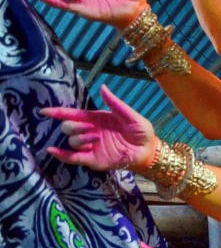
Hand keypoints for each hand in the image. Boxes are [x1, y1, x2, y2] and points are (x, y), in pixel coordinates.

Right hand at [42, 85, 156, 171]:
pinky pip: (72, 158)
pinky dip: (62, 155)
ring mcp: (90, 146)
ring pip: (72, 142)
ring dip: (79, 138)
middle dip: (73, 126)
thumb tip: (103, 87)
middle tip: (89, 127)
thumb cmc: (141, 131)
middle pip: (68, 128)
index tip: (44, 111)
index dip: (58, 112)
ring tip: (96, 137)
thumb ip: (116, 104)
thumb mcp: (130, 116)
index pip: (72, 114)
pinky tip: (53, 150)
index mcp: (96, 119)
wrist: (148, 150)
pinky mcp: (92, 159)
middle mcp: (89, 132)